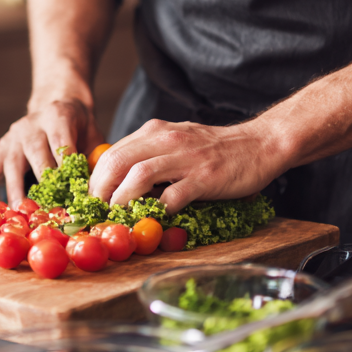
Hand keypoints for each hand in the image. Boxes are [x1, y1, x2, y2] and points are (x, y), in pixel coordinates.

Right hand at [0, 97, 104, 205]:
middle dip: (43, 184)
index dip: (66, 170)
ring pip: (11, 164)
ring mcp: (12, 137)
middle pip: (36, 155)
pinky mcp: (0, 149)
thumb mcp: (92, 135)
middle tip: (49, 210)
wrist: (57, 105)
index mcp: (57, 116)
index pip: (61, 144)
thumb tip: (92, 190)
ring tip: (19, 213)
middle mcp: (31, 125)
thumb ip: (93, 159)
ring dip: (15, 190)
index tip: (72, 195)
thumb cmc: (78, 128)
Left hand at [87, 118, 283, 211]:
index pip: (111, 154)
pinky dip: (159, 210)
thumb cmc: (215, 149)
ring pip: (138, 176)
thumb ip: (150, 155)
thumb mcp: (175, 142)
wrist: (260, 143)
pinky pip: (173, 196)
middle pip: (116, 162)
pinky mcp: (205, 177)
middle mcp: (166, 140)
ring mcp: (186, 158)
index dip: (95, 180)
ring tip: (118, 217)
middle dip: (100, 191)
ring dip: (122, 200)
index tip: (91, 201)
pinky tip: (155, 220)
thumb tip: (119, 182)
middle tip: (97, 213)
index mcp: (154, 132)